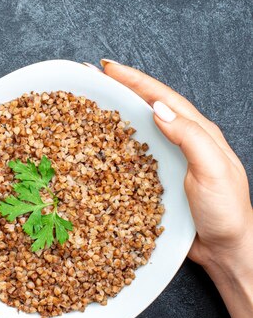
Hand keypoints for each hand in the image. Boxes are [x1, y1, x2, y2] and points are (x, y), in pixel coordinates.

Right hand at [98, 59, 252, 277]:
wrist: (226, 249)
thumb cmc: (226, 211)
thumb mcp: (213, 170)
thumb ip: (190, 137)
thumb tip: (158, 109)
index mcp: (198, 132)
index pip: (162, 97)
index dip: (135, 80)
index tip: (109, 68)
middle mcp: (181, 141)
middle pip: (148, 106)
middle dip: (121, 89)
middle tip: (94, 77)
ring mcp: (168, 160)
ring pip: (138, 129)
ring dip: (115, 113)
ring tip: (91, 103)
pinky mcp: (156, 179)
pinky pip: (133, 155)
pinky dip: (115, 144)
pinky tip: (99, 145)